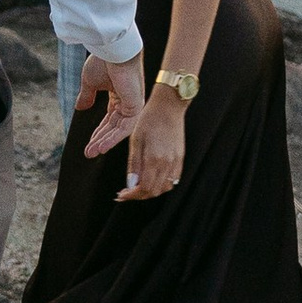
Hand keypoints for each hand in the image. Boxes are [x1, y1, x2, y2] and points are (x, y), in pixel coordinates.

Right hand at [77, 51, 147, 160]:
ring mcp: (133, 105)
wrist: (112, 50)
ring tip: (92, 152)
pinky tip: (101, 146)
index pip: (108, 119)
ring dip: (105, 142)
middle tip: (88, 152)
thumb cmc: (103, 61)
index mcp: (118, 95)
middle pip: (113, 127)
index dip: (98, 132)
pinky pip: (125, 128)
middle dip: (99, 140)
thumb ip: (86, 96)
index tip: (88, 144)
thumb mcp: (90, 82)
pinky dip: (113, 138)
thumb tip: (79, 108)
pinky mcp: (135, 107)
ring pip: (119, 130)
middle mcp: (127, 102)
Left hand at [112, 89, 187, 204]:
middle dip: (138, 195)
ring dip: (151, 191)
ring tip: (138, 186)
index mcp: (154, 159)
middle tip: (126, 192)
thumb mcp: (135, 140)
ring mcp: (176, 161)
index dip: (131, 195)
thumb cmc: (148, 120)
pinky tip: (152, 179)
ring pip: (164, 188)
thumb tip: (130, 183)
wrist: (168, 107)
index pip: (143, 188)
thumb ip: (134, 164)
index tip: (121, 195)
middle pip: (154, 191)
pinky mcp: (180, 158)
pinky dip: (162, 184)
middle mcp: (167, 163)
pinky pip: (173, 179)